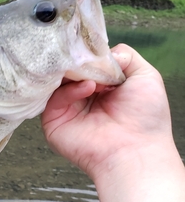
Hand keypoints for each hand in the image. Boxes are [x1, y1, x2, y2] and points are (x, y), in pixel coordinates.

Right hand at [41, 44, 171, 180]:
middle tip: (91, 61)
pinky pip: (54, 99)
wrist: (135, 151)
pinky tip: (89, 89)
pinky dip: (70, 90)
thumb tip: (102, 53)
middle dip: (80, 63)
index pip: (88, 63)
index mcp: (104, 88)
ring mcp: (68, 110)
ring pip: (59, 82)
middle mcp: (84, 98)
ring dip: (75, 74)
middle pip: (71, 71)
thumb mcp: (146, 76)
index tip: (95, 50)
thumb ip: (126, 56)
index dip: (91, 55)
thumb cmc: (146, 119)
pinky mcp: (55, 122)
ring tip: (93, 77)